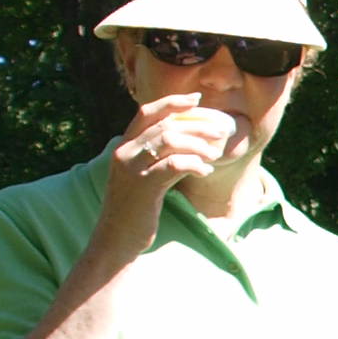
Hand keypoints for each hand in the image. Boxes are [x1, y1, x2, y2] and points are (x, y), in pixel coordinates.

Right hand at [99, 93, 244, 231]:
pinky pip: (174, 165)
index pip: (147, 112)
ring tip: (215, 153)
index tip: (196, 99)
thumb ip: (153, 156)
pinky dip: (194, 164)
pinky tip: (205, 171)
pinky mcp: (143, 186)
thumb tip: (183, 140)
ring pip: (170, 141)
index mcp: (124, 146)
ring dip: (199, 145)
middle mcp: (124, 152)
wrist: (117, 239)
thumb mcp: (141, 176)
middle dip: (197, 125)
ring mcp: (132, 168)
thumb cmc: (135, 209)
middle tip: (220, 131)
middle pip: (165, 125)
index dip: (172, 102)